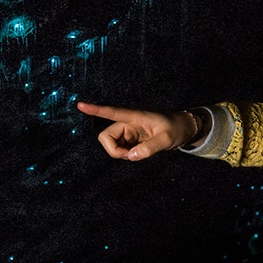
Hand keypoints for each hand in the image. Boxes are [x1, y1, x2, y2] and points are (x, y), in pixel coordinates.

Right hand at [75, 102, 193, 160]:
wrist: (183, 128)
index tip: (80, 105)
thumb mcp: (167, 139)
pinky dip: (125, 155)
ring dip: (121, 154)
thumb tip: (131, 156)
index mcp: (135, 116)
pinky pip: (118, 149)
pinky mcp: (129, 138)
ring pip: (111, 144)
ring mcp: (127, 131)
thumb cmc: (176, 129)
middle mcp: (127, 122)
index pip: (112, 112)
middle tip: (132, 155)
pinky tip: (138, 152)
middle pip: (105, 137)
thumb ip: (150, 148)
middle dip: (114, 150)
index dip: (96, 110)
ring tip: (139, 153)